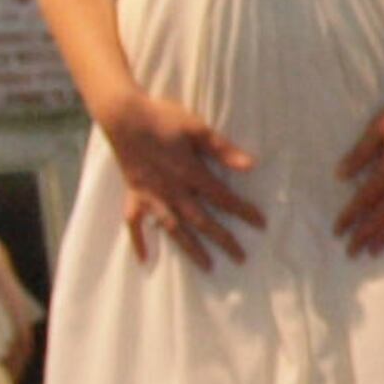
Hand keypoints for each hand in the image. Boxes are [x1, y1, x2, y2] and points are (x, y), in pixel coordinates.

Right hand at [103, 91, 260, 269]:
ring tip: (207, 266)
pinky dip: (139, 242)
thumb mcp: (197, 128)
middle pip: (202, 221)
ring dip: (192, 249)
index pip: (222, 198)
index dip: (243, 211)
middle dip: (223, 239)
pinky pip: (134, 224)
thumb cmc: (163, 118)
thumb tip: (250, 165)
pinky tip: (145, 259)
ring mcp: (151, 197)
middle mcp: (172, 191)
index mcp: (190, 174)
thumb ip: (222, 149)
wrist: (123, 116)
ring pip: (174, 229)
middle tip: (240, 258)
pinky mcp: (133, 196)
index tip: (260, 225)